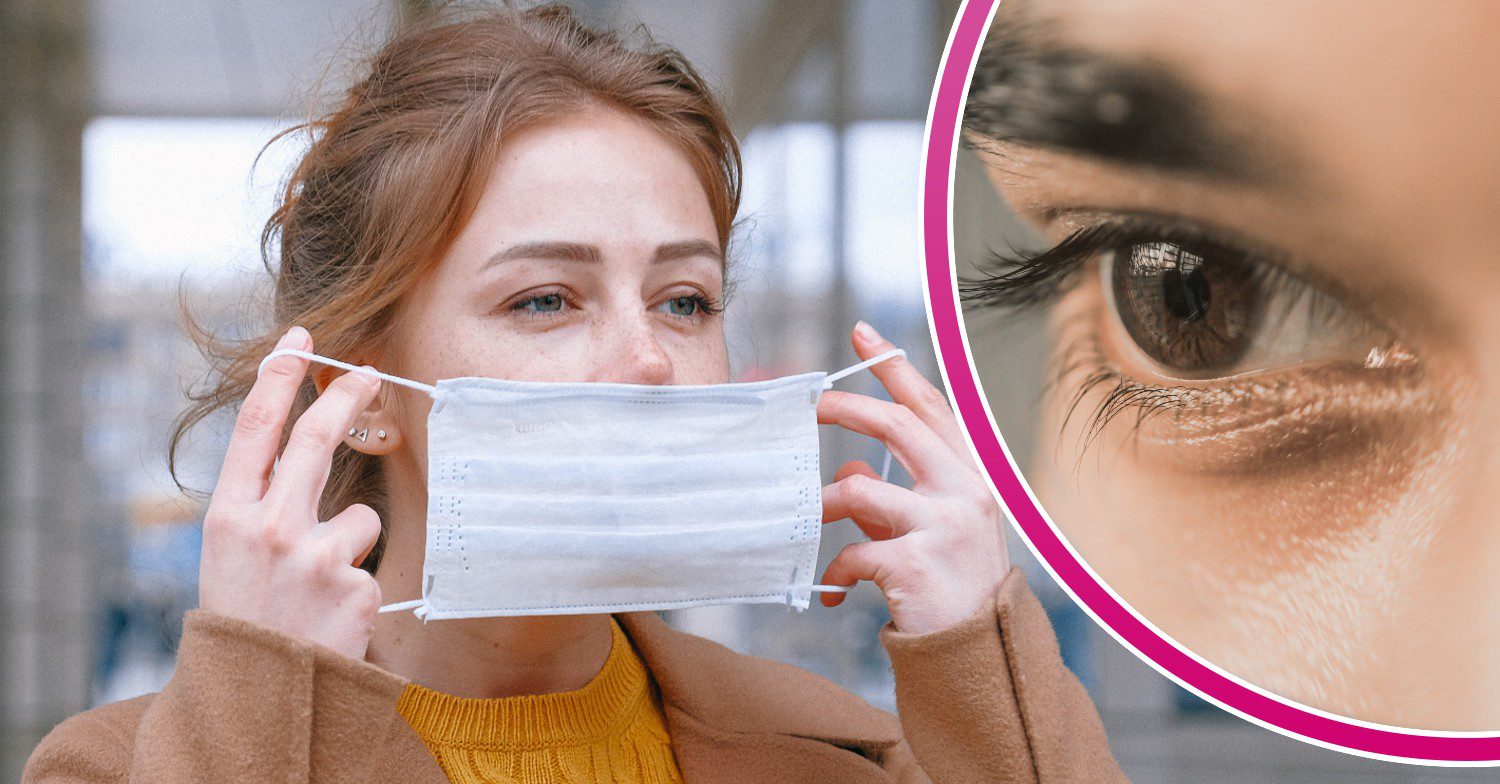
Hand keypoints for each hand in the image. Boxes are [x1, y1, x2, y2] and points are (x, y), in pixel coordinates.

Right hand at [198, 326, 384, 658]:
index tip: (301, 341)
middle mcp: (269, 528)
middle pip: (317, 441)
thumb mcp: (231, 557)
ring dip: (349, 546)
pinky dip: (357, 587)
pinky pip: (370, 565)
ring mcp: (314, 557)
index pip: (255, 431)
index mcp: (228, 517)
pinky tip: (332, 617)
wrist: (255, 698)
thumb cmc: (245, 619)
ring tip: (317, 592)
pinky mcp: (354, 587)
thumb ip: (264, 505)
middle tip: (370, 371)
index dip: (279, 379)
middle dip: (346, 397)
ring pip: (360, 517)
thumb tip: (310, 447)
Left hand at [817, 322, 1010, 634]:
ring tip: (806, 521)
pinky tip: (835, 592)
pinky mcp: (916, 563)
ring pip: (859, 490)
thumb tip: (847, 474)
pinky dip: (836, 570)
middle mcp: (965, 491)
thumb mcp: (927, 532)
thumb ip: (891, 499)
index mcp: (970, 476)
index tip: (863, 334)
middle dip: (845, 408)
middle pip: (897, 426)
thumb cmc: (952, 589)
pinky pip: (853, 551)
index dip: (895, 368)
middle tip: (808, 407)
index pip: (931, 407)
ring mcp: (944, 525)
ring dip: (822, 505)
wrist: (980, 656)